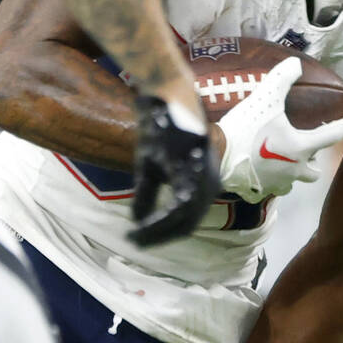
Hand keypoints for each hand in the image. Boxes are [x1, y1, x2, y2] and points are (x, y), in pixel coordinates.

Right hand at [129, 95, 217, 246]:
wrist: (164, 98)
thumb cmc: (160, 129)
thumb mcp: (149, 167)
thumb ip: (147, 195)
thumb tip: (137, 221)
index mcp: (201, 183)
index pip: (186, 220)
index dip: (162, 234)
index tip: (138, 241)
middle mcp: (208, 182)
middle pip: (187, 224)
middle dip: (159, 237)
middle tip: (135, 244)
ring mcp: (203, 175)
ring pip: (185, 218)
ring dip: (158, 232)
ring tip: (135, 237)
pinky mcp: (193, 168)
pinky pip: (179, 205)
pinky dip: (159, 218)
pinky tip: (142, 223)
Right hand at [215, 58, 342, 201]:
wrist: (216, 155)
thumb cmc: (245, 128)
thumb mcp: (264, 98)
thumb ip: (281, 79)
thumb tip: (295, 63)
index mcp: (300, 148)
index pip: (330, 136)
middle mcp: (293, 170)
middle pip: (312, 172)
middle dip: (311, 163)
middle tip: (305, 151)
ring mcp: (276, 184)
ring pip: (292, 182)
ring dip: (291, 173)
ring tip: (282, 162)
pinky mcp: (257, 192)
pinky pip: (268, 189)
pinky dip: (267, 181)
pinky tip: (259, 172)